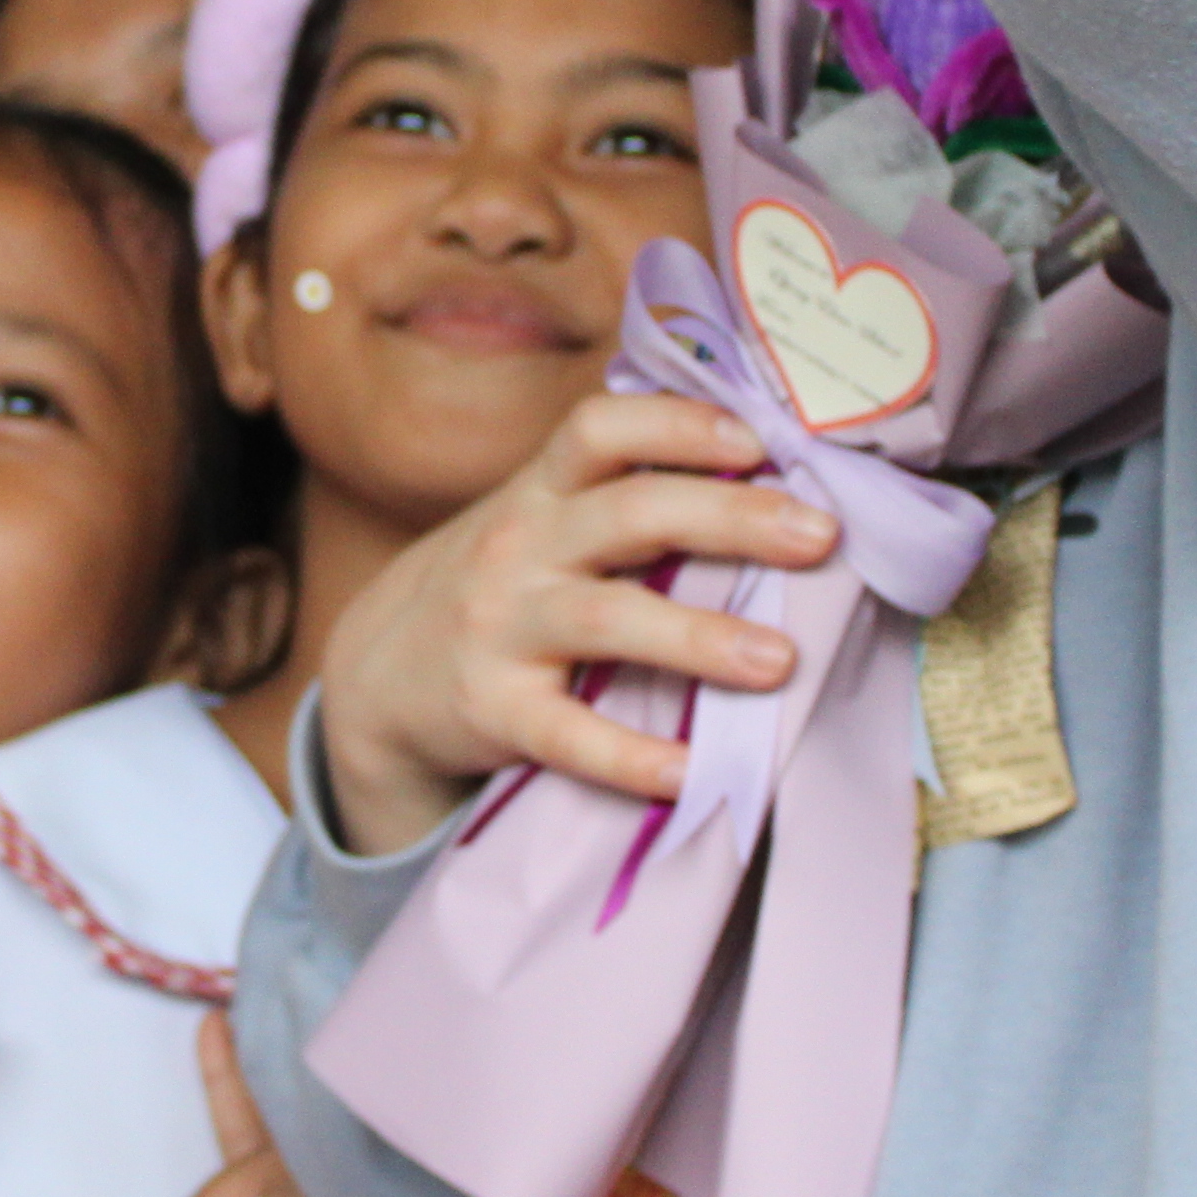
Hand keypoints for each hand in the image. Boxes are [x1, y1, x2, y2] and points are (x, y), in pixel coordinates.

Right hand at [318, 386, 828, 852]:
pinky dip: (631, 756)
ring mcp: (501, 628)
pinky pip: (567, 736)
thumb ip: (618, 500)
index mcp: (539, 492)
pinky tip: (692, 771)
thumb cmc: (496, 589)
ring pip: (607, 619)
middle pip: (630, 513)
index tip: (760, 440)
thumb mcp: (535, 524)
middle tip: (820, 536)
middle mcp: (519, 547)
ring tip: (779, 659)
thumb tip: (766, 480)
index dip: (679, 425)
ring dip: (699, 635)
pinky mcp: (493, 710)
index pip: (600, 428)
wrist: (375, 679)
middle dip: (732, 519)